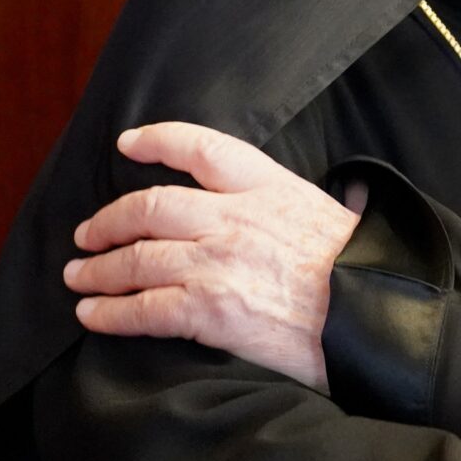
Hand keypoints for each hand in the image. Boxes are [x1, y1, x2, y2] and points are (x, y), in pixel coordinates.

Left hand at [64, 122, 365, 391]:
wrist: (380, 320)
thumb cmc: (370, 276)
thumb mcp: (343, 219)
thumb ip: (314, 207)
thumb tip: (345, 198)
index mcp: (270, 189)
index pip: (204, 148)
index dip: (158, 141)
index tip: (128, 143)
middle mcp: (236, 218)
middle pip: (150, 206)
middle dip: (109, 220)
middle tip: (88, 235)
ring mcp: (218, 262)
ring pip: (137, 257)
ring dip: (98, 270)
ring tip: (80, 278)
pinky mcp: (210, 309)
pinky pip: (142, 309)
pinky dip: (110, 312)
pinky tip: (94, 315)